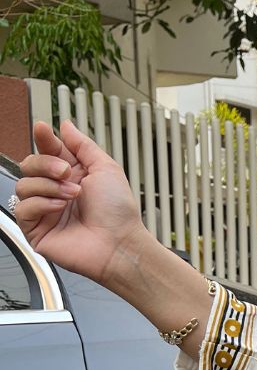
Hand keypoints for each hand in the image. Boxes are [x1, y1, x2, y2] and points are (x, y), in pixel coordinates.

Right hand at [14, 119, 145, 285]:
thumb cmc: (118, 212)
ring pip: (23, 185)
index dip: (43, 139)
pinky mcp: (37, 230)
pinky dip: (41, 204)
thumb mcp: (106, 168)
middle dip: (46, 164)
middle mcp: (55, 191)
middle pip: (29, 165)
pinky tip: (60, 207)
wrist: (121, 244)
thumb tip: (65, 125)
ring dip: (49, 186)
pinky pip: (23, 208)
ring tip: (72, 195)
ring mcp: (45, 211)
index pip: (46, 151)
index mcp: (71, 176)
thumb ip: (83, 145)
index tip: (43, 129)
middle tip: (66, 172)